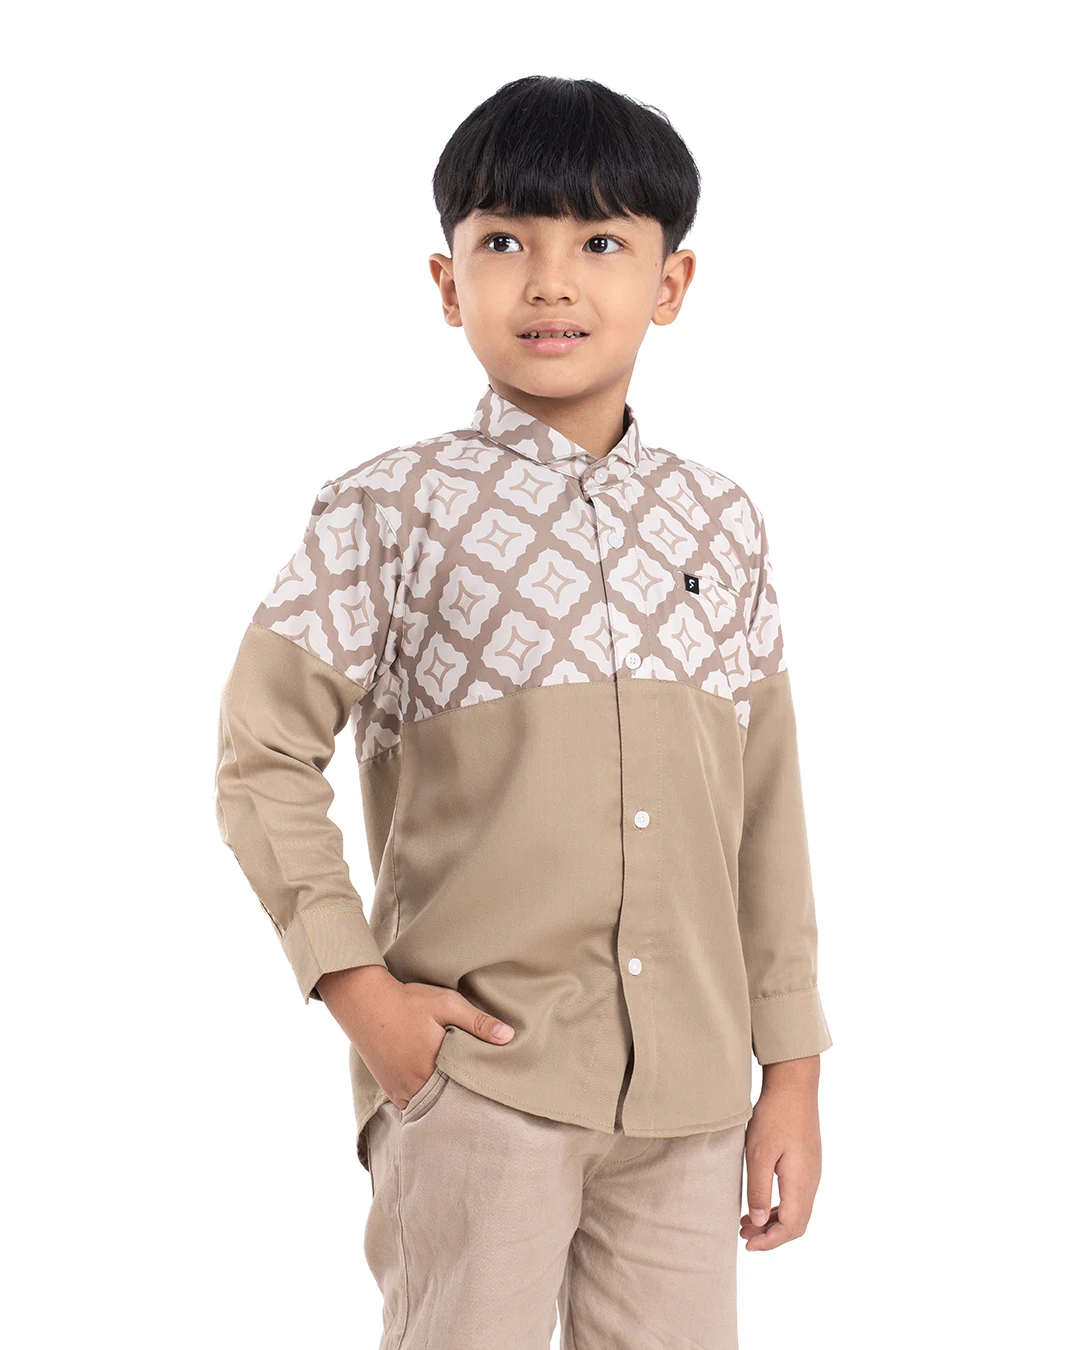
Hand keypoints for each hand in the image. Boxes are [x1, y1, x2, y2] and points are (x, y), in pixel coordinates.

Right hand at [314, 965, 514, 1107]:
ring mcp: (399, 1090)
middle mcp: (415, 1085)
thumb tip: (509, 1037)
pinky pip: (411, 1103)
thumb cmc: (408, 1001)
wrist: (364, 1001)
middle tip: (473, 1086)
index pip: (466, 1088)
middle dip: (460, 1093)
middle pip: (447, 1099)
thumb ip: (478, 1023)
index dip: (478, 1085)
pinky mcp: (388, 1089)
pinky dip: (422, 1097)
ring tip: (453, 1084)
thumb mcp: (447, 1004)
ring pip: (429, 1103)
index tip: (490, 1082)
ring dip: (441, 1096)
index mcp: (434, 1066)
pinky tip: (431, 1083)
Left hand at [740, 1055, 820, 1250]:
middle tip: (744, 1235)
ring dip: (773, 1220)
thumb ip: (758, 1190)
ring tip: (747, 1221)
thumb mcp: (758, 1154)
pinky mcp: (807, 1162)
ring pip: (797, 1210)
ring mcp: (811, 1171)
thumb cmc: (775, 1116)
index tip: (748, 1244)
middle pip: (797, 1223)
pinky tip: (761, 1200)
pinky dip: (778, 1205)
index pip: (791, 1227)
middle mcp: (811, 1181)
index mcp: (801, 1183)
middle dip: (771, 1235)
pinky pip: (796, 1195)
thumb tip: (758, 1222)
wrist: (794, 1085)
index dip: (770, 1241)